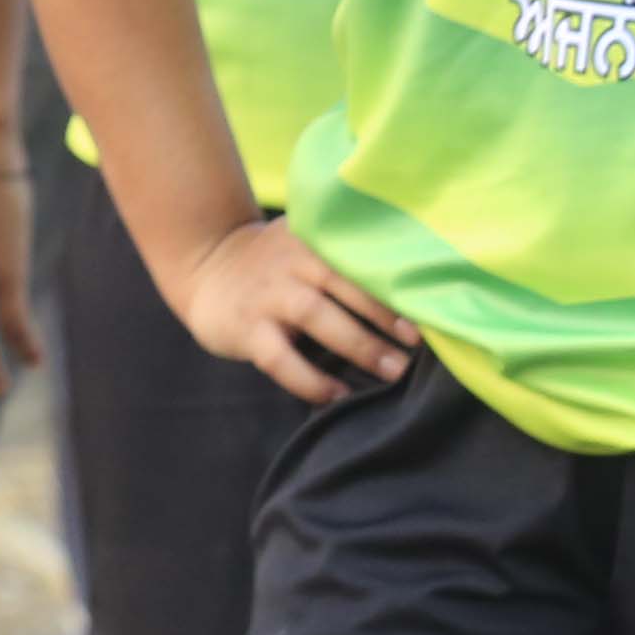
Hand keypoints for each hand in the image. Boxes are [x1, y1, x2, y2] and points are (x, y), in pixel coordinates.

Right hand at [171, 212, 417, 402]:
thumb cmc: (277, 264)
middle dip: (383, 316)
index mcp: (310, 239)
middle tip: (417, 347)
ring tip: (393, 371)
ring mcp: (265, 294)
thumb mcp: (306, 244)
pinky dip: (310, 379)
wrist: (204, 265)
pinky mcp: (245, 328)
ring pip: (314, 314)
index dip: (393, 283)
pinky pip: (279, 357)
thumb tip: (416, 294)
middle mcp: (288, 260)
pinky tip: (336, 394)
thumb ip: (345, 258)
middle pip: (341, 283)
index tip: (430, 308)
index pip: (357, 257)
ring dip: (358, 344)